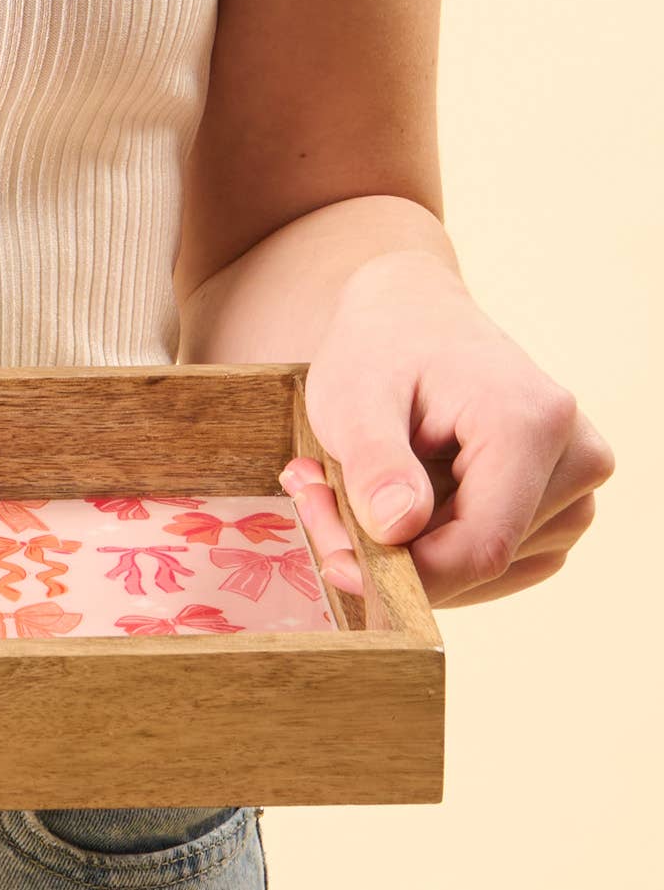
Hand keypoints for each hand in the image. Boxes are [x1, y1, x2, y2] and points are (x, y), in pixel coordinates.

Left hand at [280, 251, 612, 606]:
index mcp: (532, 424)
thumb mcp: (353, 393)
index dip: (408, 576)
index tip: (337, 564)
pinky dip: (433, 545)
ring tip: (340, 486)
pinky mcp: (560, 506)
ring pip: (487, 567)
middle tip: (312, 498)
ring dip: (406, 549)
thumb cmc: (381, 347)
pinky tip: (387, 498)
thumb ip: (374, 460)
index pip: (481, 546)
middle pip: (480, 558)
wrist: (414, 313)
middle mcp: (577, 457)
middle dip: (390, 552)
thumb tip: (397, 531)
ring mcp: (576, 486)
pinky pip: (496, 560)